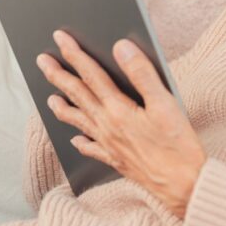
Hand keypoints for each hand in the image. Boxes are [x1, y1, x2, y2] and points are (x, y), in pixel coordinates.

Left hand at [36, 30, 205, 218]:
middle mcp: (108, 127)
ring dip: (63, 108)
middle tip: (42, 62)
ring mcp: (110, 146)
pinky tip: (76, 140)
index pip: (91, 75)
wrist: (184, 186)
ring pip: (80, 122)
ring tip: (50, 99)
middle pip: (78, 96)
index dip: (74, 55)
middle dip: (58, 76)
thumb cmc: (178, 146)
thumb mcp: (165, 104)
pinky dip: (82, 142)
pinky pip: (92, 149)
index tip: (60, 39)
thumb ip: (141, 74)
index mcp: (118, 110)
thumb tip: (120, 48)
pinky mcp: (117, 161)